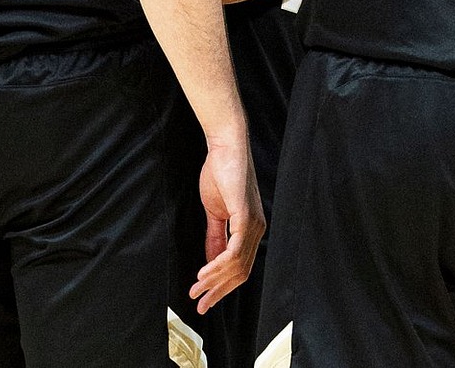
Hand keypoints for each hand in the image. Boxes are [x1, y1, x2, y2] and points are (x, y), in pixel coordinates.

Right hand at [191, 138, 264, 312]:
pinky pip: (235, 250)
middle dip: (218, 292)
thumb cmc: (220, 174)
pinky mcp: (246, 216)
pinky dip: (219, 264)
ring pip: (237, 265)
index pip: (240, 268)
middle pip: (241, 273)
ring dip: (215, 281)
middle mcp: (258, 230)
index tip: (204, 299)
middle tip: (200, 305)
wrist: (224, 147)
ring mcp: (254, 224)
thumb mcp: (215, 213)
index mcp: (251, 230)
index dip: (222, 286)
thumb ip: (215, 238)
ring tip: (196, 290)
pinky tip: (205, 273)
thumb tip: (211, 262)